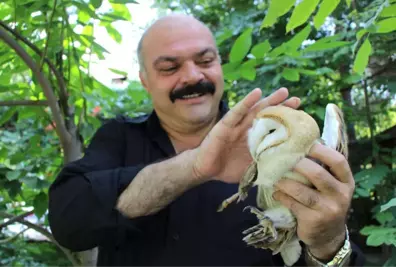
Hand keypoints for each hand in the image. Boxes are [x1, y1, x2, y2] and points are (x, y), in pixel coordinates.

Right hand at [192, 87, 299, 182]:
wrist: (205, 169)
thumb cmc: (227, 168)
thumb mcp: (251, 168)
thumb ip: (265, 165)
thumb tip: (288, 169)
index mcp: (255, 140)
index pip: (273, 128)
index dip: (287, 122)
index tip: (303, 118)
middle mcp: (248, 129)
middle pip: (267, 116)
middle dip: (282, 107)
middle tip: (297, 100)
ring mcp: (237, 125)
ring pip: (256, 110)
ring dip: (270, 100)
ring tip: (283, 92)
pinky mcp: (226, 124)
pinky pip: (237, 112)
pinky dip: (247, 101)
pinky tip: (257, 93)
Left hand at [273, 143, 354, 259]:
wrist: (329, 236)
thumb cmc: (326, 202)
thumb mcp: (333, 187)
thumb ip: (323, 170)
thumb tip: (298, 147)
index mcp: (346, 182)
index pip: (338, 161)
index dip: (321, 150)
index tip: (305, 144)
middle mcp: (340, 195)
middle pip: (317, 174)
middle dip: (297, 164)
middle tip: (283, 159)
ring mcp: (327, 209)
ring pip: (301, 190)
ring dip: (284, 182)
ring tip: (275, 178)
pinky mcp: (313, 220)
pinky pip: (292, 204)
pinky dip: (281, 196)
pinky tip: (276, 192)